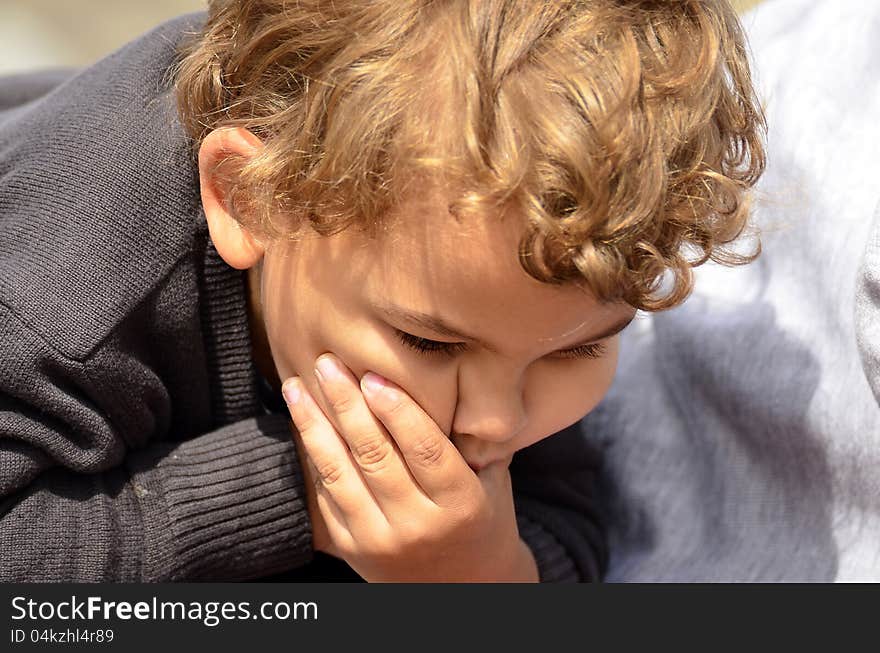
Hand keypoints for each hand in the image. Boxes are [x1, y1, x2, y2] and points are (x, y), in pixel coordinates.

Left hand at [281, 353, 538, 581]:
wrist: (464, 588)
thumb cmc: (483, 519)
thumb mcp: (493, 481)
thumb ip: (474, 439)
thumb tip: (458, 376)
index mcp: (460, 506)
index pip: (424, 449)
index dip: (397, 409)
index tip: (373, 374)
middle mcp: (417, 526)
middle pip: (374, 455)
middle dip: (346, 403)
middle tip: (327, 363)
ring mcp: (380, 541)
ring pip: (339, 473)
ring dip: (313, 425)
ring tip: (297, 387)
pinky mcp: (352, 549)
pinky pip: (327, 495)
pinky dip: (314, 456)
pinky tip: (304, 422)